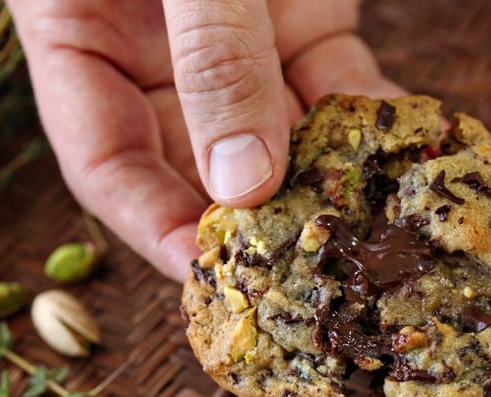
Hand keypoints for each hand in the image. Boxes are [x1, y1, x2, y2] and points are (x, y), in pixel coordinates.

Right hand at [7, 0, 402, 281]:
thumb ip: (211, 54)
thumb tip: (243, 183)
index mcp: (83, 38)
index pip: (108, 164)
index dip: (154, 228)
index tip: (211, 277)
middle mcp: (159, 55)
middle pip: (198, 166)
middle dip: (251, 224)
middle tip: (304, 277)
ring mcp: (238, 46)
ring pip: (278, 139)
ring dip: (324, 186)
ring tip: (368, 238)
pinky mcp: (304, 24)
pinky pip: (336, 91)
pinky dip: (370, 127)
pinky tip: (407, 163)